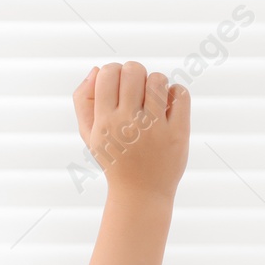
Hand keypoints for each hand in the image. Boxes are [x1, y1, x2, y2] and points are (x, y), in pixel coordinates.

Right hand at [73, 61, 189, 201]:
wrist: (141, 194)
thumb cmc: (114, 159)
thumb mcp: (90, 135)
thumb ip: (84, 101)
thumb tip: (96, 69)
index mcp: (104, 121)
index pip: (107, 72)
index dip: (114, 72)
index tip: (119, 87)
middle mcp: (128, 124)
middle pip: (133, 70)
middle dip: (136, 74)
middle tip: (137, 92)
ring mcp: (154, 129)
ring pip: (158, 79)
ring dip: (156, 83)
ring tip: (154, 99)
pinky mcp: (177, 134)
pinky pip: (180, 94)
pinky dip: (176, 93)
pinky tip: (169, 106)